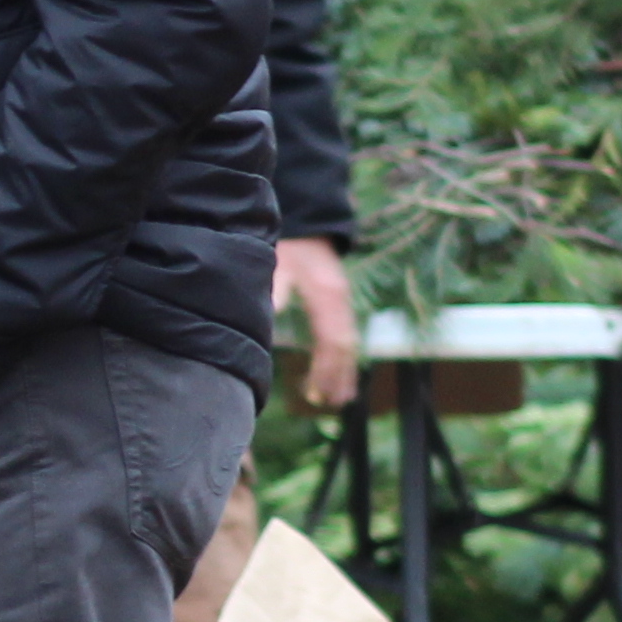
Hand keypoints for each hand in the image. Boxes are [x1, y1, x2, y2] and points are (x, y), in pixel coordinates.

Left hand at [273, 238, 358, 411]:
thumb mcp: (276, 261)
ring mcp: (343, 300)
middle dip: (337, 376)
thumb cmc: (287, 243)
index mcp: (327, 294)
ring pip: (350, 342)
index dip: (326, 369)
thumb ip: (275, 288)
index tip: (315, 392)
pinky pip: (346, 334)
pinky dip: (344, 357)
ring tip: (337, 399)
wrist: (307, 219)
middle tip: (324, 402)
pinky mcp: (339, 301)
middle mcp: (341, 300)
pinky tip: (340, 375)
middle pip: (345, 346)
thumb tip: (270, 316)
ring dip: (344, 371)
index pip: (332, 341)